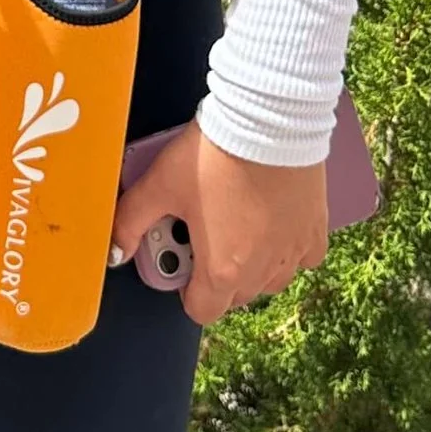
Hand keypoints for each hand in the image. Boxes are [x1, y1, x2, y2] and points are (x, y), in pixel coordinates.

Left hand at [111, 122, 327, 325]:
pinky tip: (271, 221)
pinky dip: (286, 248)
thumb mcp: (159, 185)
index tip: (181, 256)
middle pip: (234, 296)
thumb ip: (130, 221)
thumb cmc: (212, 156)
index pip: (202, 311)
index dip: (185, 289)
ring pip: (269, 280)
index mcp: (221, 271)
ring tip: (236, 224)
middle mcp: (262, 272)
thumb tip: (114, 251)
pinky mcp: (316, 231)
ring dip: (251, 264)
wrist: (268, 121)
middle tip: (205, 232)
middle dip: (216, 275)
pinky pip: (301, 257)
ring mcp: (293, 253)